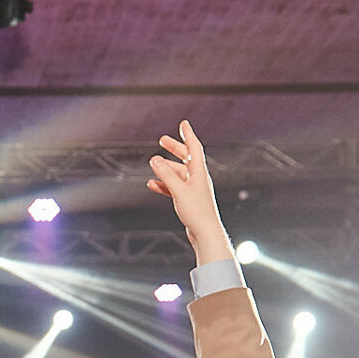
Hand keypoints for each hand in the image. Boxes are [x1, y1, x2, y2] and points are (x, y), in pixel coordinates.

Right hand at [146, 120, 230, 258]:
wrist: (205, 233)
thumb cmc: (197, 212)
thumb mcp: (179, 190)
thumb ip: (166, 175)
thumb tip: (154, 159)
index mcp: (200, 172)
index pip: (194, 148)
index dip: (188, 135)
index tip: (183, 123)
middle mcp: (198, 178)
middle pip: (186, 158)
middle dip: (175, 148)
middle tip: (162, 140)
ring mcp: (193, 189)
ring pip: (178, 173)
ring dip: (166, 168)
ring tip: (152, 164)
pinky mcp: (188, 200)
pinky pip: (174, 187)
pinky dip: (164, 184)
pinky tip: (152, 184)